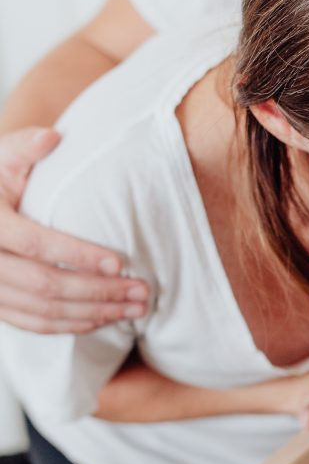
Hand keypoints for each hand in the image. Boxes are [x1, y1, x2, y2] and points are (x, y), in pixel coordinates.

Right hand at [0, 127, 148, 332]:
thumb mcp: (0, 158)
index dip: (78, 256)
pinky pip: (34, 325)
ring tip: (135, 308)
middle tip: (141, 291)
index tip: (119, 263)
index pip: (36, 245)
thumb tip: (53, 137)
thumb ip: (24, 147)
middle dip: (98, 292)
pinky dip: (72, 326)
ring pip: (43, 312)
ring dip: (94, 314)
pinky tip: (105, 319)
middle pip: (46, 286)